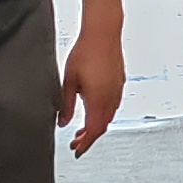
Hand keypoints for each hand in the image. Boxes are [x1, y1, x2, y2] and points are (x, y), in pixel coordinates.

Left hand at [60, 21, 124, 153]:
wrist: (103, 33)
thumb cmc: (85, 52)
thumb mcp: (68, 81)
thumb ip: (66, 105)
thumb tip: (63, 122)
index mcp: (98, 100)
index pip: (94, 130)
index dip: (85, 143)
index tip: (77, 150)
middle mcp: (111, 97)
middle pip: (102, 126)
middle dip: (89, 137)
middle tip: (76, 141)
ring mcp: (118, 90)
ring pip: (109, 116)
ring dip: (97, 125)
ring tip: (83, 128)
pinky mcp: (120, 82)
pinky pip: (113, 105)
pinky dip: (103, 113)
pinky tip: (94, 109)